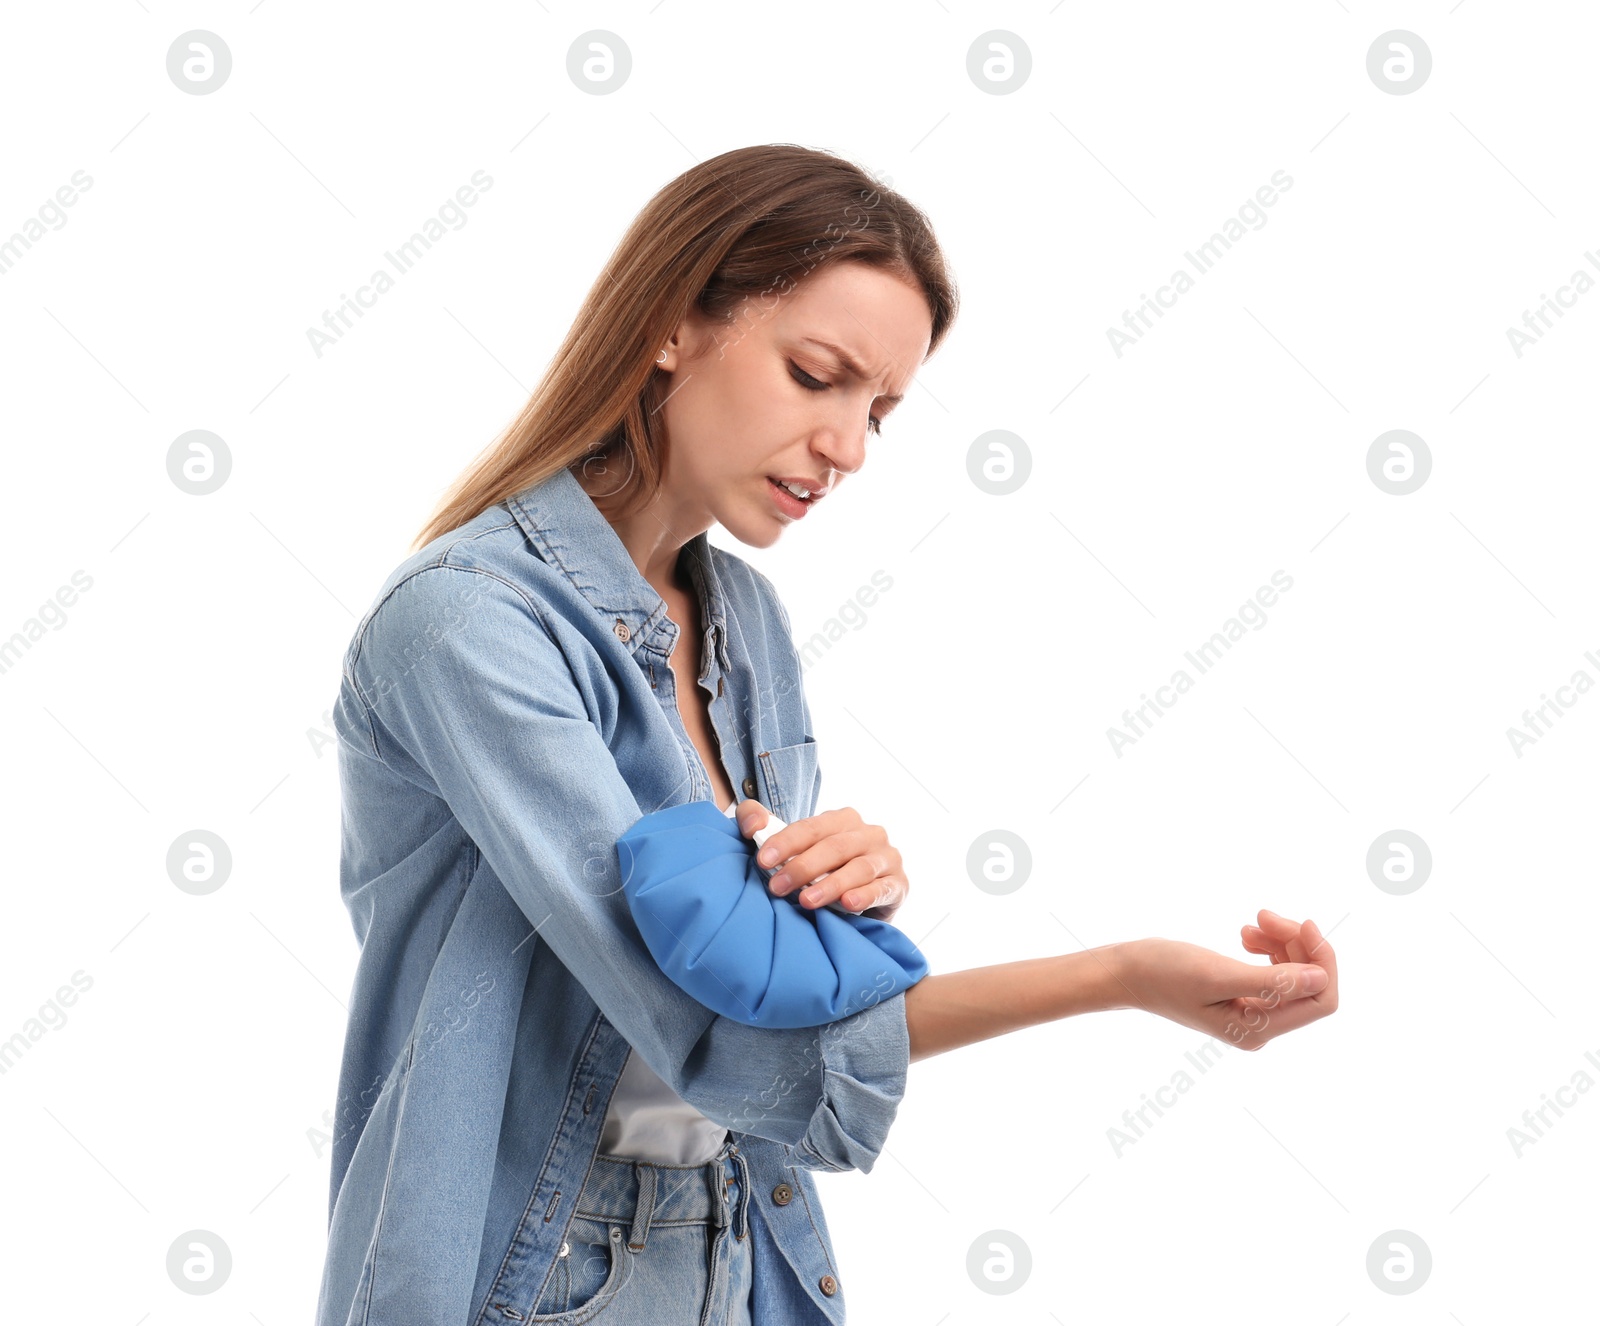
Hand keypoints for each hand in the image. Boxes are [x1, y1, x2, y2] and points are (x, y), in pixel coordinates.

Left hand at [733, 800, 907, 922]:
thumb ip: (763, 825)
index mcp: (843, 820)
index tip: (762, 860)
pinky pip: (883, 888)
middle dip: (803, 866)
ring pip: (859, 867)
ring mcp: (887, 858)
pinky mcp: (899, 884)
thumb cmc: (823, 873)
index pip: (812, 827)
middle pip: (835, 846)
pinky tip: (848, 904)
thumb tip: (752, 822)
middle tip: (776, 887)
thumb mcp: (794, 849)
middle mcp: (869, 834)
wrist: (862, 907)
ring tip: (806, 900)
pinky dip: (865, 895)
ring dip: (831, 884)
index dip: (786, 842)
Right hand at [1113, 910, 1337, 1049]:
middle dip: (1296, 945)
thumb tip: (1320, 978)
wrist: (1127, 972)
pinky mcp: (1243, 997)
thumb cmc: (1163, 972)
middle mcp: (1260, 1027)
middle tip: (1263, 914)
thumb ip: (1271, 981)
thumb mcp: (1217, 974)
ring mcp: (1253, 1013)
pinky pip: (1274, 971)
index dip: (1322, 960)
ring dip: (1280, 942)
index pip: (1319, 1000)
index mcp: (1257, 1029)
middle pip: (1308, 984)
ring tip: (1251, 923)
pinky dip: (1268, 948)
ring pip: (1293, 973)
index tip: (1303, 923)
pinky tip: (1246, 935)